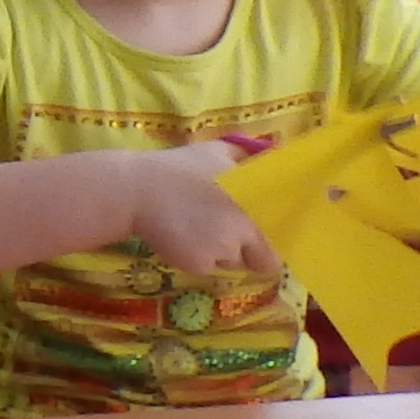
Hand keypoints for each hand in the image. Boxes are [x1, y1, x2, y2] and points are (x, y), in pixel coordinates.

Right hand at [120, 141, 278, 275]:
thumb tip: (274, 156)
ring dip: (223, 252)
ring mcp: (222, 249)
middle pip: (265, 261)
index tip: (265, 232)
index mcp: (255, 202)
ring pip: (234, 262)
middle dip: (252, 253)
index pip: (284, 234)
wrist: (135, 190)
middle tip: (232, 238)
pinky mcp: (199, 264)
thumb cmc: (179, 168)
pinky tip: (183, 237)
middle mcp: (244, 229)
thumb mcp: (219, 151)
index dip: (276, 236)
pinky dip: (199, 257)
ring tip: (199, 229)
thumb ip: (251, 155)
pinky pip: (208, 267)